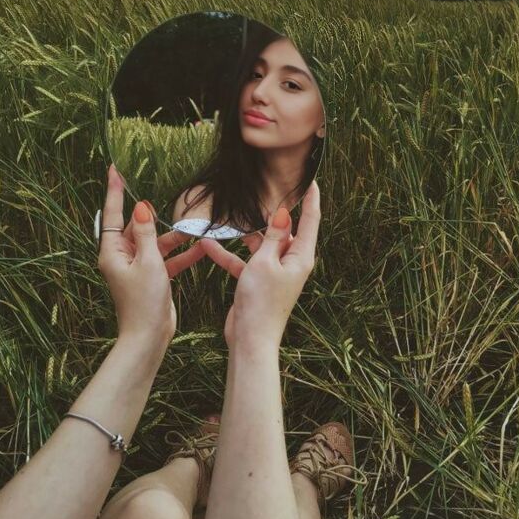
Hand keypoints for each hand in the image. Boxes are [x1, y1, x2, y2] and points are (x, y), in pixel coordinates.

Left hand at [98, 164, 205, 348]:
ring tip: (192, 230)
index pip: (113, 215)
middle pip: (136, 228)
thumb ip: (146, 233)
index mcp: (113, 252)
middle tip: (165, 201)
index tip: (114, 170)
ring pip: (155, 244)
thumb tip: (141, 207)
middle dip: (153, 218)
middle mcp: (122, 258)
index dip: (114, 191)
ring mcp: (137, 268)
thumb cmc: (144, 301)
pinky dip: (181, 256)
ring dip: (173, 238)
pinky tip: (200, 250)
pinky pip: (167, 261)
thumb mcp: (148, 262)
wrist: (149, 336)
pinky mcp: (152, 278)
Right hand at [200, 181, 319, 350]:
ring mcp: (274, 272)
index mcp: (301, 256)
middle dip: (273, 211)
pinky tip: (207, 244)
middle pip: (284, 230)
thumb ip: (272, 236)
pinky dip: (228, 254)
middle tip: (266, 187)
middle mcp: (291, 262)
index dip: (310, 198)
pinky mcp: (257, 281)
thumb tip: (284, 212)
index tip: (310, 178)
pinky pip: (243, 261)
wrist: (250, 339)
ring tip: (230, 213)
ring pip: (261, 244)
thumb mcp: (265, 262)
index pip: (310, 220)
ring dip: (245, 233)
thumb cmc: (261, 302)